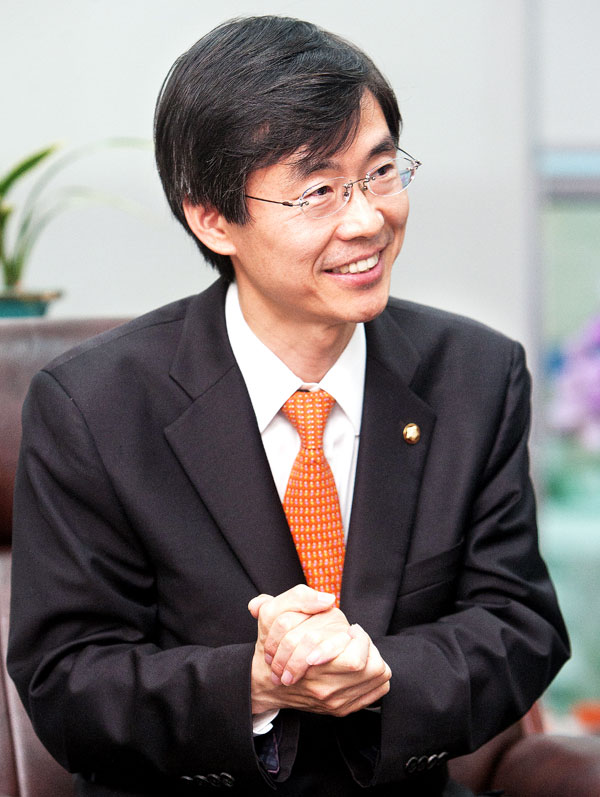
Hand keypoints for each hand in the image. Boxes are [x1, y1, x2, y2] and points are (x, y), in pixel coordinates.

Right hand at [249, 585, 390, 715]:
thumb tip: (328, 599)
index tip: (350, 630)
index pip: (356, 661)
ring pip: (377, 681)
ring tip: (358, 648)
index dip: (359, 638)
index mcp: (313, 669)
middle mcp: (326, 691)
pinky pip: (374, 694)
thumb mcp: (273, 614)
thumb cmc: (271, 648)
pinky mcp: (341, 710)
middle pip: (372, 671)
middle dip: (369, 648)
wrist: (265, 685)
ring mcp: (335, 703)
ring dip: (374, 660)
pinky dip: (374, 678)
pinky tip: (362, 666)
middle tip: (356, 638)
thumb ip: (298, 598)